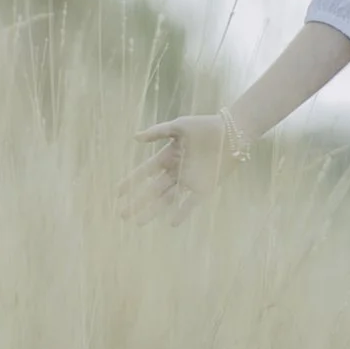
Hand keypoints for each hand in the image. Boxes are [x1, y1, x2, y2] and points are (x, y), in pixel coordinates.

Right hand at [116, 114, 234, 224]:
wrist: (232, 133)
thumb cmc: (206, 126)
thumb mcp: (179, 126)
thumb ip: (158, 132)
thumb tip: (135, 138)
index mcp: (168, 156)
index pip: (145, 172)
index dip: (131, 182)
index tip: (117, 192)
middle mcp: (176, 171)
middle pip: (153, 190)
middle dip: (138, 202)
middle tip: (123, 214)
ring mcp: (189, 181)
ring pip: (167, 199)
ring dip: (153, 210)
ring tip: (139, 222)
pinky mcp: (204, 188)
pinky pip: (190, 203)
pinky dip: (181, 212)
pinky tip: (171, 222)